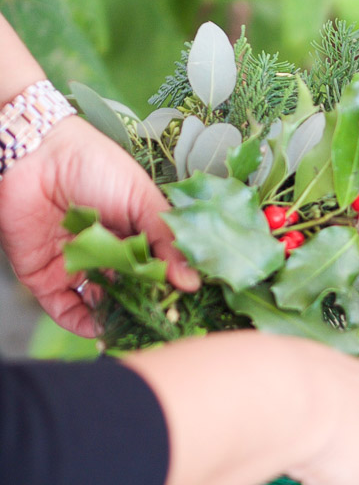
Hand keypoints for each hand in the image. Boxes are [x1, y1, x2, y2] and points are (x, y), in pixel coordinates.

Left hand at [0, 116, 198, 335]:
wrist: (39, 155)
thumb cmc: (95, 166)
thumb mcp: (143, 201)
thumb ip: (167, 243)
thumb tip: (192, 283)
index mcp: (133, 236)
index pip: (156, 272)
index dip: (169, 290)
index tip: (186, 306)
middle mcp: (106, 255)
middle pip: (130, 293)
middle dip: (145, 310)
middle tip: (163, 322)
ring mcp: (78, 268)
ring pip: (102, 306)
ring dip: (118, 319)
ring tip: (135, 326)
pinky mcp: (47, 278)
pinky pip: (67, 310)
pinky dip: (83, 324)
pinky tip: (102, 329)